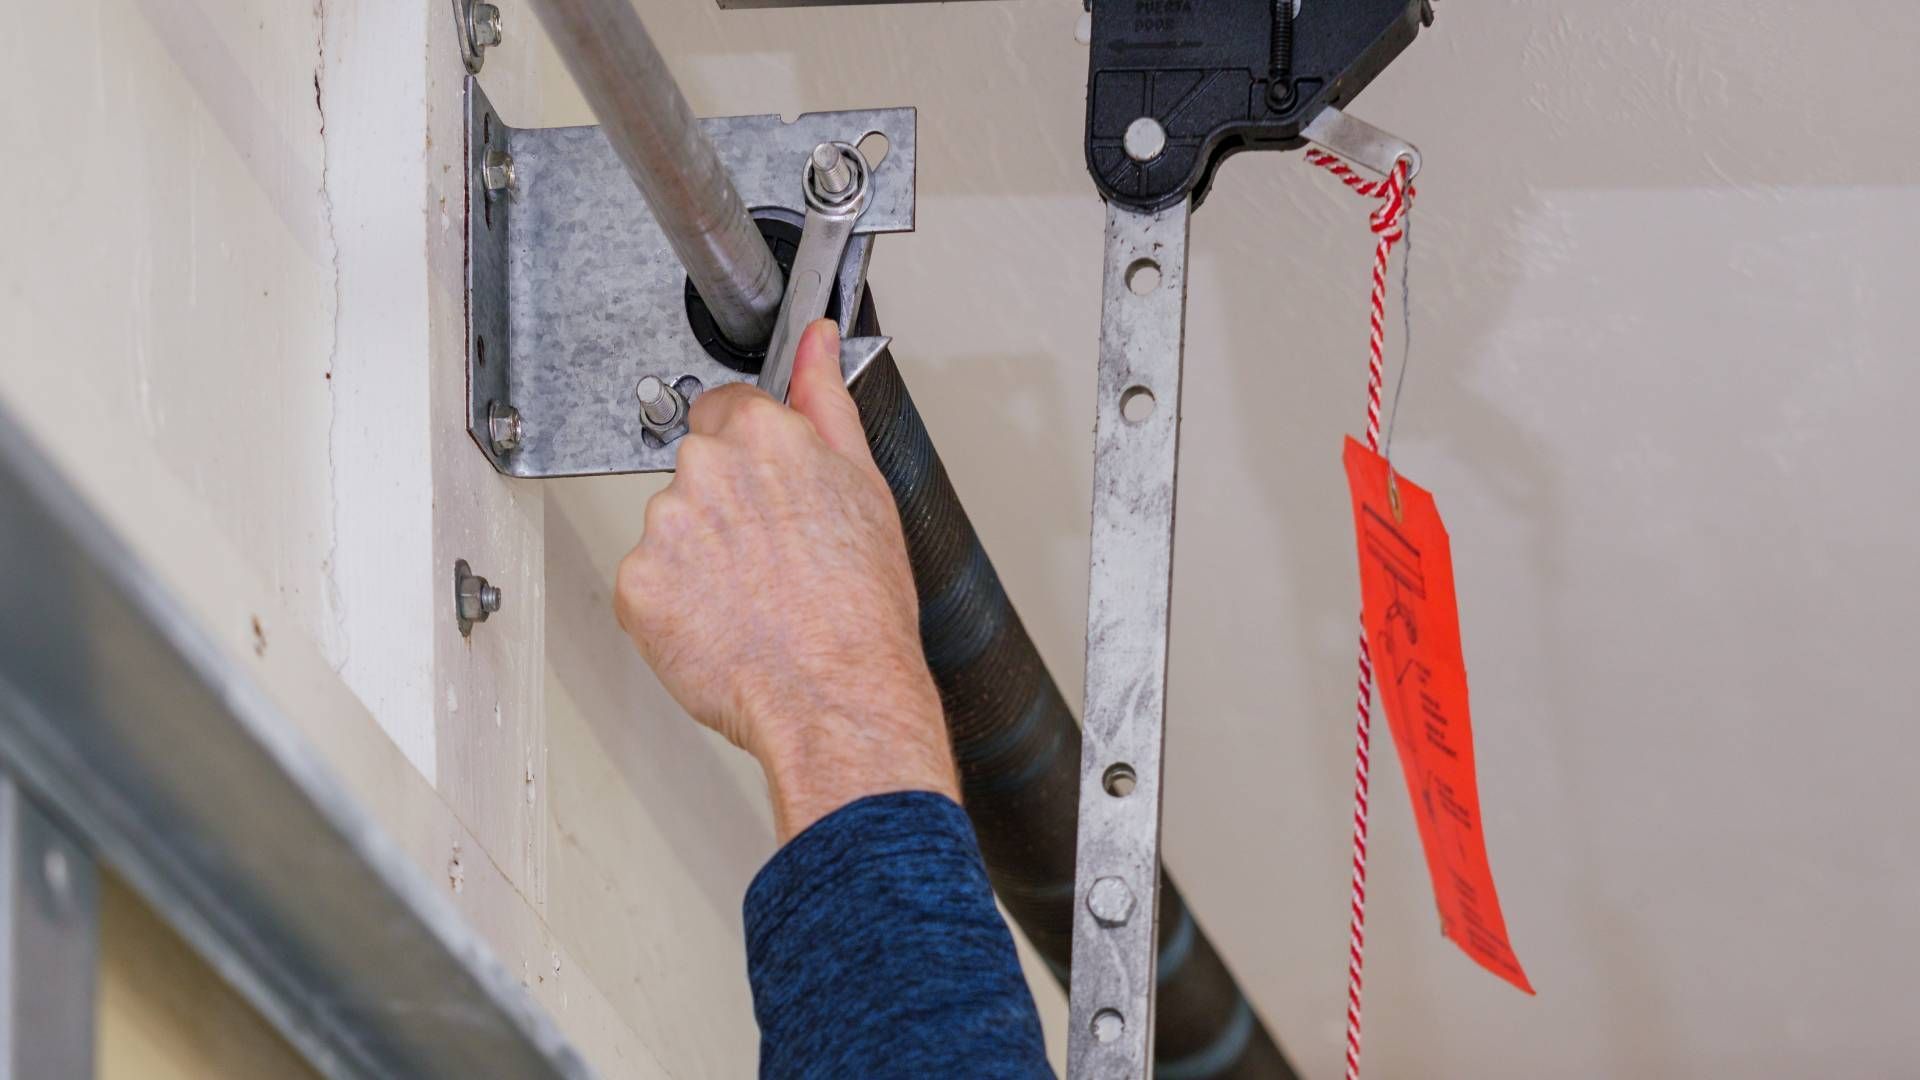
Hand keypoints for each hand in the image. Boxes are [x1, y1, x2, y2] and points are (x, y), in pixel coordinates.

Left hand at [614, 320, 957, 841]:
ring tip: (754, 599)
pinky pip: (646, 584)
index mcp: (764, 436)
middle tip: (773, 557)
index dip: (751, 455)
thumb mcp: (864, 485)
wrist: (837, 696)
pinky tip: (722, 624)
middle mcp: (704, 470)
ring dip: (698, 557)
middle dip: (724, 505)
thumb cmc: (861, 608)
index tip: (767, 491)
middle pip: (696, 468)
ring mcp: (664, 528)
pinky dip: (675, 606)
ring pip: (670, 528)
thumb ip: (827, 398)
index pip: (727, 408)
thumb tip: (817, 340)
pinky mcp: (636, 586)